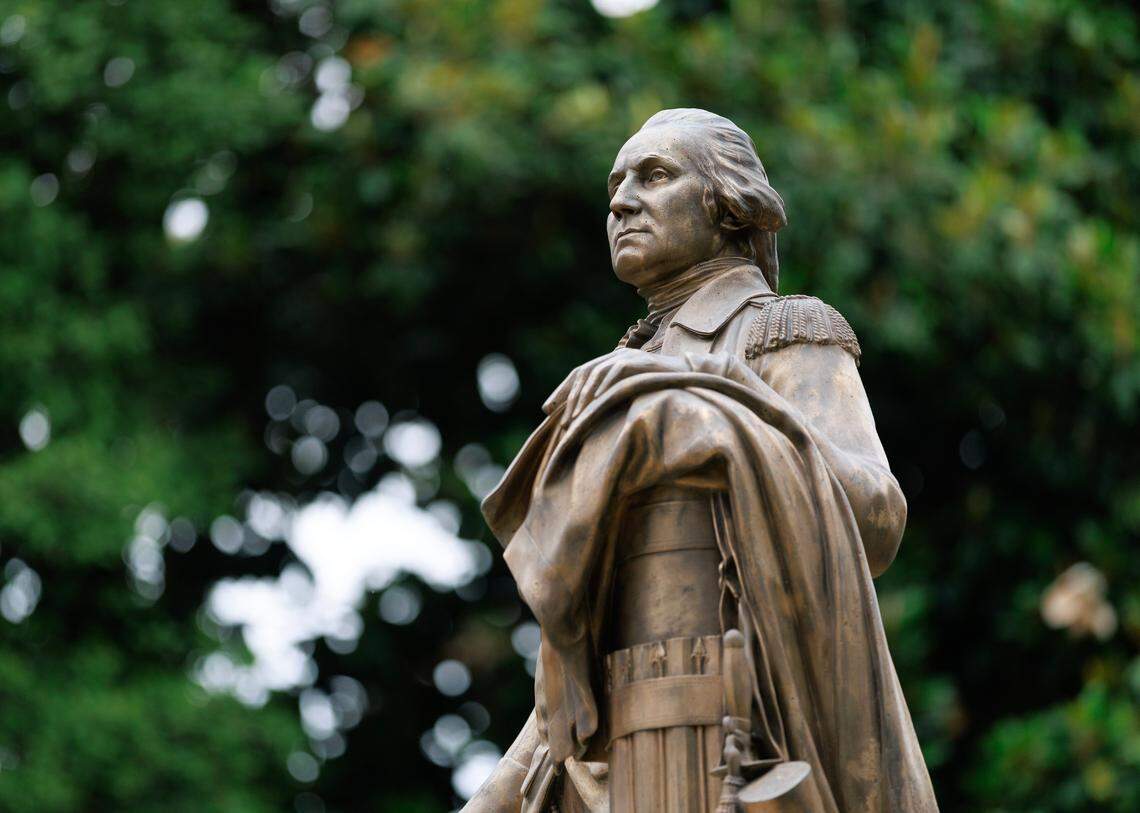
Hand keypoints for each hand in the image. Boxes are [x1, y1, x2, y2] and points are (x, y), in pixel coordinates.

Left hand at [543, 349, 687, 425]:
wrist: (691, 376)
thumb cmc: (661, 388)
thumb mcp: (633, 393)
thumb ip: (613, 399)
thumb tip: (591, 419)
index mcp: (610, 363)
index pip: (579, 374)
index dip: (562, 391)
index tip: (547, 410)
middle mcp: (615, 356)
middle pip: (583, 374)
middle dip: (569, 398)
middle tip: (563, 422)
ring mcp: (626, 357)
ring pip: (594, 373)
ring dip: (583, 397)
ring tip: (576, 417)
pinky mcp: (638, 361)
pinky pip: (614, 372)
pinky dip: (603, 387)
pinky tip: (595, 403)